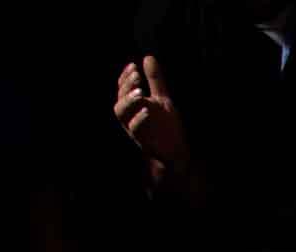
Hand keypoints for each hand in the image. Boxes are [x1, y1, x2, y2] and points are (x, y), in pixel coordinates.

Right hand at [114, 55, 190, 173]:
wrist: (175, 151)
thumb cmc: (166, 125)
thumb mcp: (162, 99)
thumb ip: (155, 80)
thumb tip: (148, 57)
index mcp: (132, 105)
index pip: (122, 88)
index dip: (125, 77)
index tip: (134, 65)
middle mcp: (129, 116)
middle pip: (119, 97)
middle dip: (127, 86)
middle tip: (137, 75)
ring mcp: (134, 128)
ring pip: (122, 113)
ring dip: (129, 101)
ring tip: (140, 92)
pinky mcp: (143, 140)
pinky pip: (135, 129)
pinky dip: (140, 118)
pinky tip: (147, 109)